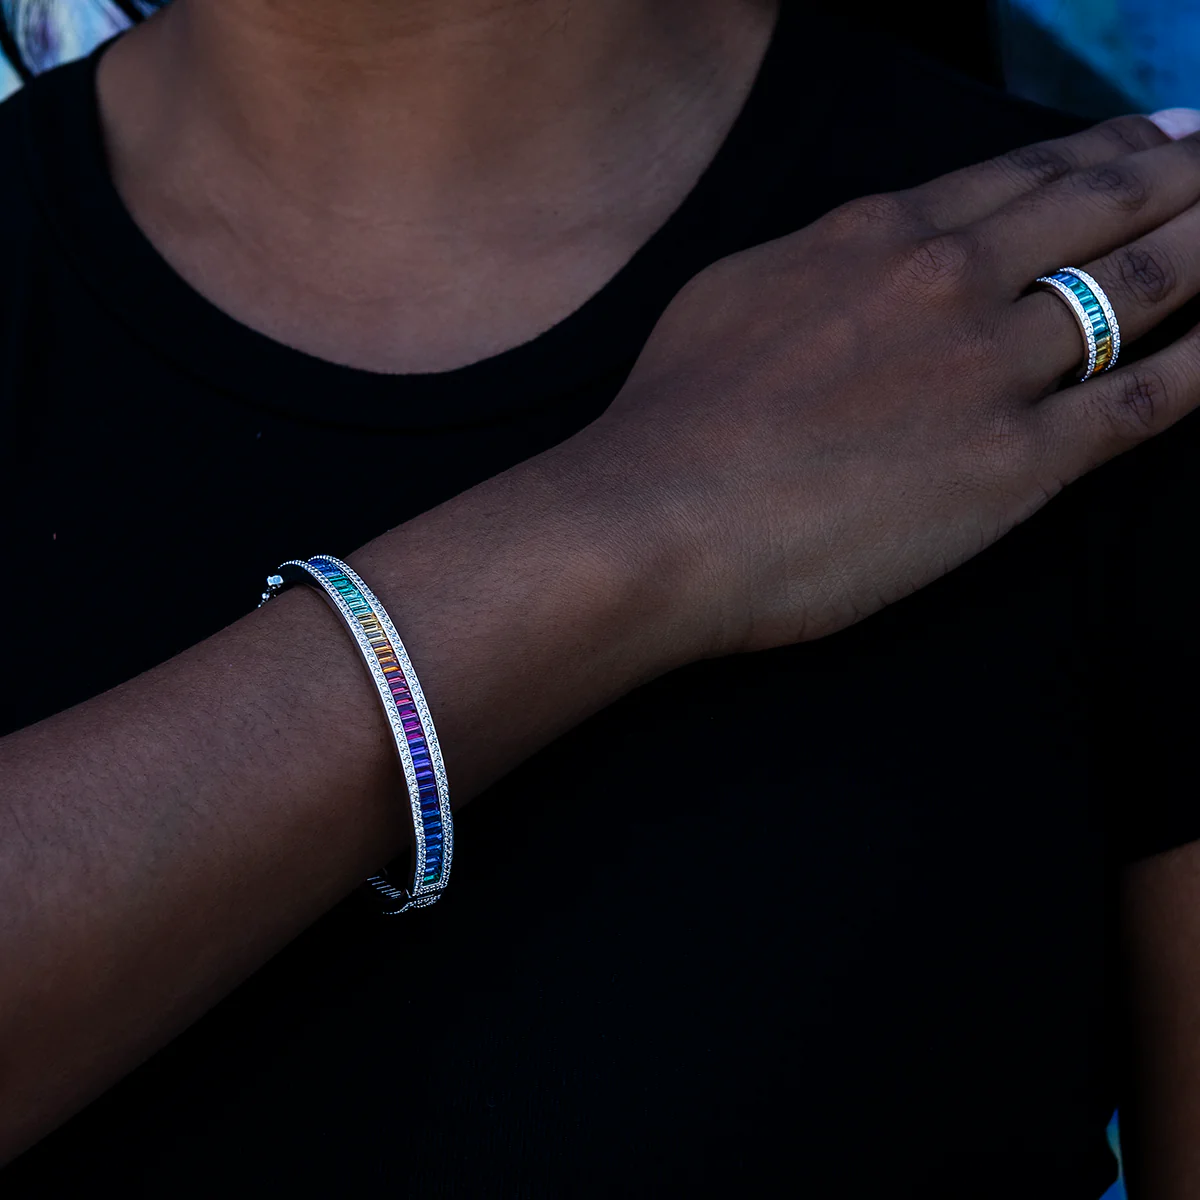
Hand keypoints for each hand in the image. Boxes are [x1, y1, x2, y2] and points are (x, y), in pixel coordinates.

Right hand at [580, 115, 1199, 655]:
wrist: (658, 516)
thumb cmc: (673, 418)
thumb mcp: (735, 294)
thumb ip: (821, 263)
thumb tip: (863, 257)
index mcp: (879, 235)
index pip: (1023, 176)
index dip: (1104, 150)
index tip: (1156, 139)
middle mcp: (952, 281)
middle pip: (1103, 208)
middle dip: (1186, 176)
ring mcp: (992, 369)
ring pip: (1143, 289)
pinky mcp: (1015, 464)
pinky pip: (1146, 404)